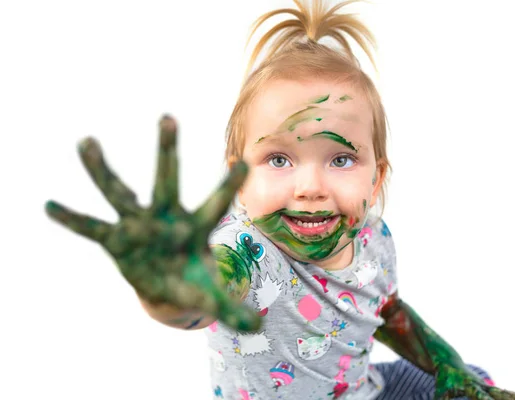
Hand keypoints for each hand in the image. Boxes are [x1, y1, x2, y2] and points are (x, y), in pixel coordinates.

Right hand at [45, 115, 259, 331]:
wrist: (165, 285)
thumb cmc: (190, 281)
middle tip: (168, 117)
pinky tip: (50, 206)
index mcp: (196, 228)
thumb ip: (230, 308)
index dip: (228, 186)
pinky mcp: (115, 239)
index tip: (241, 162)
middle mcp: (166, 217)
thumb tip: (257, 327)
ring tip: (86, 141)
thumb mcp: (209, 296)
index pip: (216, 204)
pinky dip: (72, 220)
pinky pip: (91, 227)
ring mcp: (138, 224)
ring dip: (102, 170)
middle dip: (167, 151)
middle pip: (167, 180)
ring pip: (120, 191)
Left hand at [435, 362, 514, 399]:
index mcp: (469, 385)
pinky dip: (513, 396)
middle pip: (498, 393)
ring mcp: (485, 385)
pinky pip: (503, 393)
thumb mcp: (441, 392)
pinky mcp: (487, 387)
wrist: (448, 361)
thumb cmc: (444, 378)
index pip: (480, 396)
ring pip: (504, 392)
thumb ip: (443, 399)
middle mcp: (480, 385)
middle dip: (512, 398)